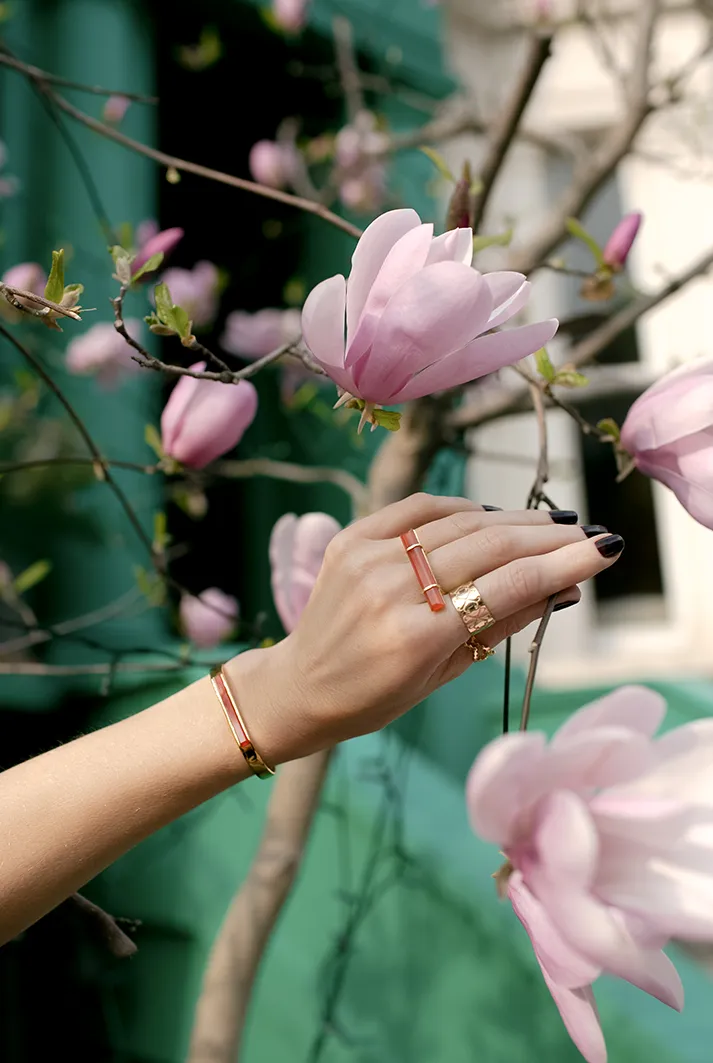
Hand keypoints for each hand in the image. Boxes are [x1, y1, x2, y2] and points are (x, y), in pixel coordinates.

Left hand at [229, 493, 623, 762]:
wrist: (299, 685)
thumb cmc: (375, 696)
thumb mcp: (444, 675)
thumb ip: (501, 624)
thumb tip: (562, 588)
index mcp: (417, 637)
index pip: (508, 587)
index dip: (563, 564)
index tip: (604, 549)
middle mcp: (392, 590)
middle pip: (489, 547)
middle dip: (547, 537)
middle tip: (586, 532)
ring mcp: (368, 558)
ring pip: (459, 524)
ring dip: (513, 520)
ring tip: (551, 524)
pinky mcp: (351, 538)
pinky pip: (417, 509)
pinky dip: (460, 508)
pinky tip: (490, 514)